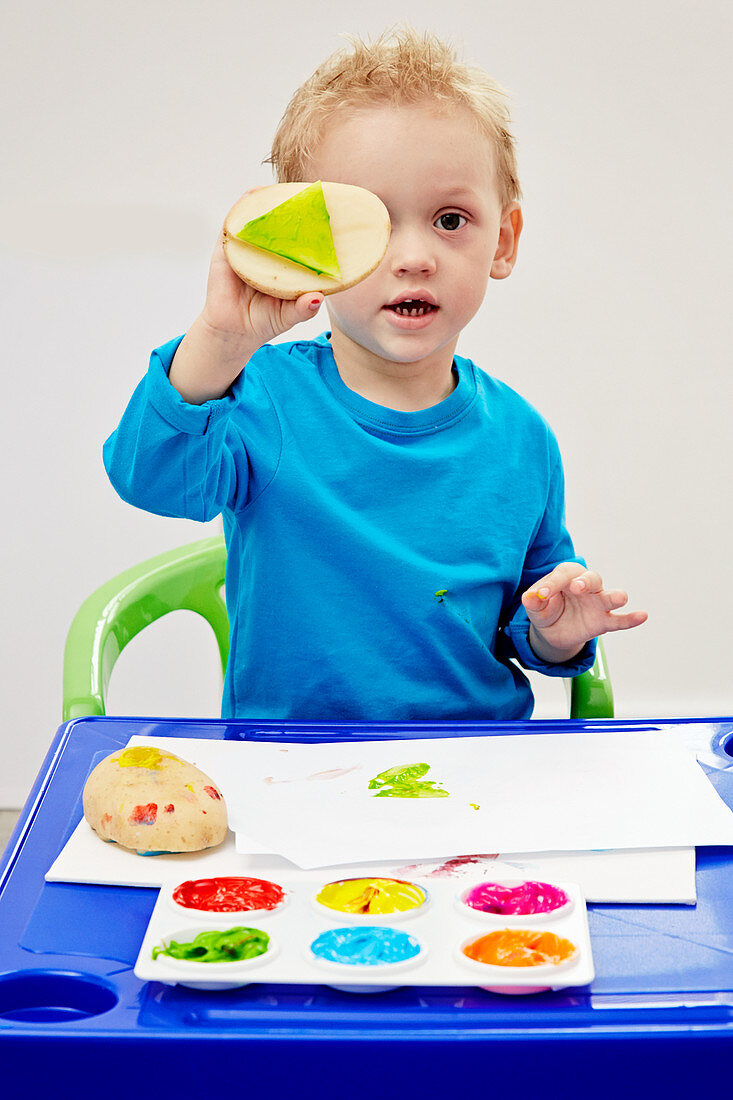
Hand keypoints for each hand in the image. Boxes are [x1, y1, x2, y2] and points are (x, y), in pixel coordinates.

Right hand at [170, 193, 324, 404]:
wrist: (232, 332)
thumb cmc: (264, 321)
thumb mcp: (289, 316)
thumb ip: (304, 309)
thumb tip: (318, 298)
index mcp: (286, 264)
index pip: (302, 240)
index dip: (315, 226)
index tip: (331, 212)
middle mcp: (268, 252)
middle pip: (283, 224)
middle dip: (295, 207)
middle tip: (312, 192)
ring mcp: (248, 247)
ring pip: (260, 217)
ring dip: (271, 199)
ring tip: (287, 188)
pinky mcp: (228, 248)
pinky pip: (235, 221)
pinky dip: (245, 205)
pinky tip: (256, 193)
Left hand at [521, 562, 647, 661]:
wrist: (552, 630)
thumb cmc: (545, 609)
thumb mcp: (535, 606)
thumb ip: (533, 600)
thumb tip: (529, 597)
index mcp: (567, 576)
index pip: (563, 575)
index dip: (552, 584)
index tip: (540, 595)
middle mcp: (586, 586)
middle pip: (592, 578)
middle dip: (585, 582)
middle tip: (576, 587)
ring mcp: (597, 603)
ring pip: (610, 596)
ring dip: (614, 596)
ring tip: (619, 598)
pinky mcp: (604, 621)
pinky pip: (620, 620)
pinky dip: (631, 619)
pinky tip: (642, 616)